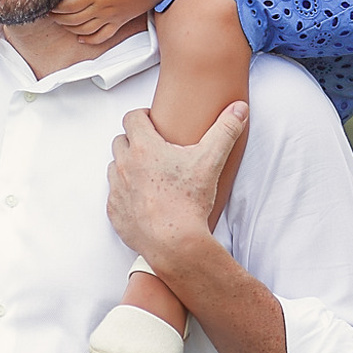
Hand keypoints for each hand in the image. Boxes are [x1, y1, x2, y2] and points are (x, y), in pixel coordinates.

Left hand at [51, 0, 164, 42]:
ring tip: (61, 23)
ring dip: (70, 28)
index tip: (49, 3)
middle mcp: (101, 8)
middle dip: (59, 18)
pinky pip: (102, 36)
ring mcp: (110, 17)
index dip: (56, 7)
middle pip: (73, 19)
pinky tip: (81, 38)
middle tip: (50, 14)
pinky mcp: (119, 22)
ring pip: (84, 29)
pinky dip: (89, 39)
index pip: (69, 5)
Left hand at [105, 101, 247, 264]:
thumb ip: (226, 130)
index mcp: (144, 148)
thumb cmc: (188, 203)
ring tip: (148, 173)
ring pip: (114, 167)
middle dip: (134, 140)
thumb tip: (238, 109)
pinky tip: (142, 197)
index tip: (152, 121)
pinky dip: (125, 192)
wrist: (174, 242)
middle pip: (121, 141)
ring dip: (127, 166)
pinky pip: (115, 195)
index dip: (142, 116)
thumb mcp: (211, 161)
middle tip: (153, 148)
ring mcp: (117, 189)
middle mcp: (124, 166)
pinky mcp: (114, 211)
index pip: (132, 118)